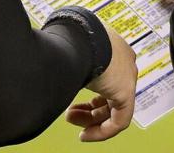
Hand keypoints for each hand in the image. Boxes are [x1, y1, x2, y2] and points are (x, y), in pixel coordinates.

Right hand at [65, 23, 135, 141]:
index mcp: (110, 46)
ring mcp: (127, 75)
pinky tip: (86, 134)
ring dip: (91, 119)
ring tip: (71, 120)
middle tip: (69, 114)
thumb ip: (66, 62)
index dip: (88, 93)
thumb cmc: (70, 38)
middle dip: (87, 108)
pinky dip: (102, 131)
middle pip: (109, 93)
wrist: (79, 37)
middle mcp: (122, 60)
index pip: (105, 76)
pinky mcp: (127, 91)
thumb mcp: (69, 52)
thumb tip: (46, 66)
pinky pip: (119, 120)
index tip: (74, 103)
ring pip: (113, 107)